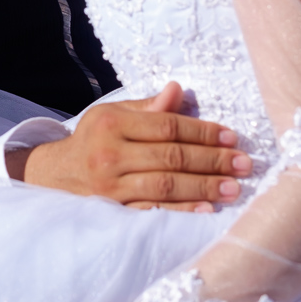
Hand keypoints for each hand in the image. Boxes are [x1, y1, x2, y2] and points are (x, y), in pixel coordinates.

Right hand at [7, 82, 249, 210]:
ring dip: (204, 187)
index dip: (203, 131)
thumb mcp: (113, 114)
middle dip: (212, 161)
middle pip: (171, 157)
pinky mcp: (114, 211)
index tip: (232, 137)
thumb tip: (178, 90)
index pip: (167, 126)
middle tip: (244, 164)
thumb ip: (148, 107)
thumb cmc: (94, 139)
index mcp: (113, 124)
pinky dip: (181, 211)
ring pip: (165, 186)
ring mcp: (111, 186)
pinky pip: (153, 211)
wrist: (56, 175)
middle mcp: (110, 155)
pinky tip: (206, 210)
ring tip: (234, 188)